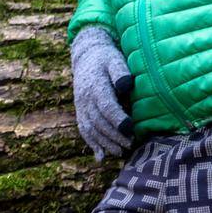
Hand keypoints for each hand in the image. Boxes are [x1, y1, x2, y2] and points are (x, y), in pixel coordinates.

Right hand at [71, 25, 134, 160]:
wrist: (86, 55)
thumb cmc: (106, 57)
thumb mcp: (114, 59)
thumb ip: (120, 72)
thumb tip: (126, 85)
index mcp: (96, 86)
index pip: (106, 106)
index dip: (118, 120)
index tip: (131, 129)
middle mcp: (85, 98)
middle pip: (99, 121)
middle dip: (114, 135)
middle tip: (130, 144)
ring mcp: (81, 106)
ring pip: (91, 128)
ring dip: (105, 142)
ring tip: (120, 152)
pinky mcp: (80, 111)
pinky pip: (84, 129)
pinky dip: (92, 144)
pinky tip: (101, 157)